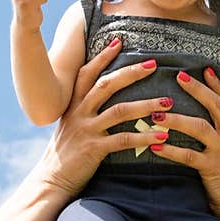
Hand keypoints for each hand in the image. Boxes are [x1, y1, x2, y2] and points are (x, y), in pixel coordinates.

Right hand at [36, 42, 172, 196]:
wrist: (51, 180)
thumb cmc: (67, 152)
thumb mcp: (72, 125)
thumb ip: (85, 109)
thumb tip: (102, 96)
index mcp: (73, 104)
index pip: (87, 73)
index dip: (102, 56)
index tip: (119, 41)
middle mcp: (78, 112)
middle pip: (106, 85)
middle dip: (131, 72)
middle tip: (154, 64)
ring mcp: (86, 130)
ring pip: (119, 110)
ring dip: (146, 105)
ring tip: (168, 103)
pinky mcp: (93, 149)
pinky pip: (123, 140)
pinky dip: (145, 137)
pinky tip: (163, 137)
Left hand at [146, 69, 219, 219]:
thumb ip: (217, 140)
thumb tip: (198, 126)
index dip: (218, 84)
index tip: (205, 68)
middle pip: (217, 106)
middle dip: (198, 89)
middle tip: (179, 76)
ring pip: (201, 127)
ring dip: (177, 118)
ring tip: (156, 112)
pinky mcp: (213, 169)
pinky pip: (189, 156)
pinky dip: (170, 149)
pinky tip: (154, 145)